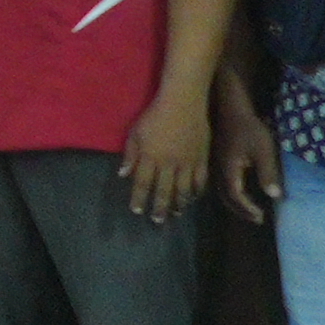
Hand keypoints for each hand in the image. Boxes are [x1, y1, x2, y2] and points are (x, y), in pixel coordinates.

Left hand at [121, 70, 218, 222]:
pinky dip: (196, 191)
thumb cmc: (155, 115)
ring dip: (178, 203)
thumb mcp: (135, 132)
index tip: (137, 210)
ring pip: (183, 189)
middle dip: (159, 207)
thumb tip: (123, 174)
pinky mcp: (201, 158)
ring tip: (175, 213)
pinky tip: (192, 197)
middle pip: (164, 191)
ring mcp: (187, 162)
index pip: (143, 183)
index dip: (140, 198)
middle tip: (157, 221)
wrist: (183, 103)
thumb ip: (130, 154)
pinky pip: (200, 180)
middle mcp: (168, 164)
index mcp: (150, 157)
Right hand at [213, 67, 281, 218]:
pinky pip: (221, 184)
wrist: (231, 109)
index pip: (236, 196)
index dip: (248, 208)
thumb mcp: (264, 149)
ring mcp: (216, 166)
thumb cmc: (249, 128)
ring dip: (235, 204)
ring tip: (249, 210)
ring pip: (221, 192)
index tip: (262, 216)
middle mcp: (219, 171)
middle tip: (257, 218)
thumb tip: (274, 196)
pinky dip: (231, 194)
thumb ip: (268, 173)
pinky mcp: (218, 161)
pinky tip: (239, 193)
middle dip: (241, 211)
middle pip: (226, 198)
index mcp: (229, 170)